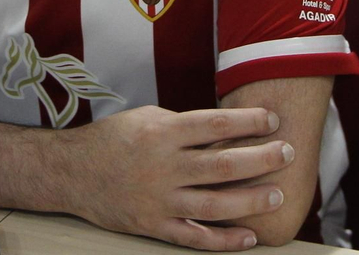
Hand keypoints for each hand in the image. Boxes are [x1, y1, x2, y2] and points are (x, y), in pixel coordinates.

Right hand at [63, 106, 292, 249]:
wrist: (72, 172)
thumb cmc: (113, 138)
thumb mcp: (147, 117)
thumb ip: (184, 125)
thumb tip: (227, 130)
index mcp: (161, 132)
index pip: (215, 124)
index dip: (249, 122)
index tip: (274, 120)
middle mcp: (162, 166)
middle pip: (222, 165)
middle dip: (261, 159)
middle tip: (286, 154)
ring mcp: (158, 199)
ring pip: (214, 204)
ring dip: (250, 201)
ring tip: (277, 195)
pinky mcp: (153, 226)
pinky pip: (194, 237)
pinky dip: (223, 240)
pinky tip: (248, 237)